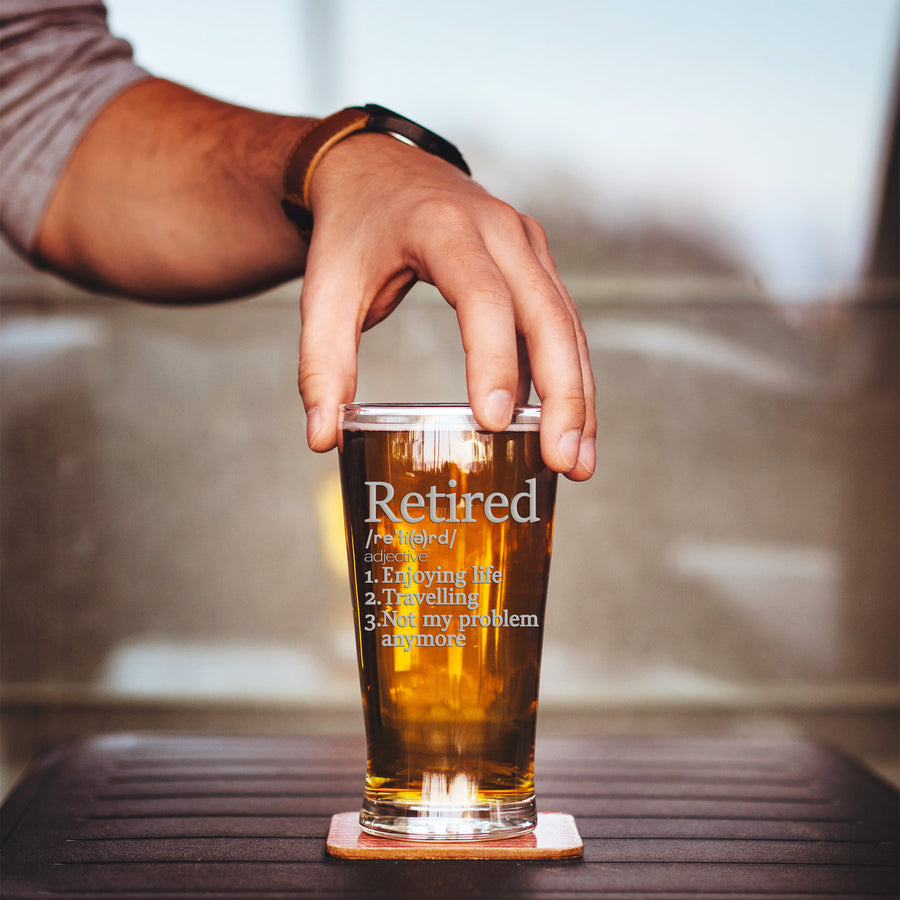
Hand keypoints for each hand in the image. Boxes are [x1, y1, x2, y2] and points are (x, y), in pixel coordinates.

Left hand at [297, 133, 595, 480]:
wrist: (377, 169)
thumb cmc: (352, 230)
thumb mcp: (324, 290)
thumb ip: (321, 363)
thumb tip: (321, 440)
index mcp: (443, 227)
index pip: (482, 297)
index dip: (493, 360)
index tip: (493, 422)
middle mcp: (499, 230)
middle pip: (546, 315)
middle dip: (562, 394)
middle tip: (564, 461)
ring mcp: (525, 243)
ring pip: (566, 324)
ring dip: (578, 395)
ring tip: (578, 461)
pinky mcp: (534, 262)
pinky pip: (561, 322)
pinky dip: (568, 375)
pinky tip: (563, 425)